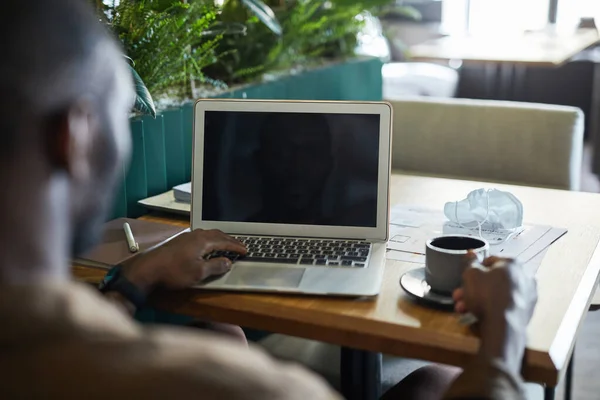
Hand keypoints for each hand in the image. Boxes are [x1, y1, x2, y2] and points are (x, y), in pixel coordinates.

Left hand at [121, 229, 246, 293]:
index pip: (225, 242)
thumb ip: (215, 266)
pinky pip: (200, 236)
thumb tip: (228, 262)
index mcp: (203, 240)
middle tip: (239, 246)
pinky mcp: (179, 241)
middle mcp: (196, 235)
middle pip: (217, 234)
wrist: (148, 269)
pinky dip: (210, 240)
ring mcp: (186, 236)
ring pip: (208, 234)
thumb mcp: (198, 273)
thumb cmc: (174, 271)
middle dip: (230, 240)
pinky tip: (207, 246)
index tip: (246, 250)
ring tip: (226, 244)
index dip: (236, 246)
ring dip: (219, 238)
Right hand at [452, 255, 536, 371]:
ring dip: (478, 299)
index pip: (489, 260)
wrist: (502, 327)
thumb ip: (470, 262)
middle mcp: (525, 276)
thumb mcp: (471, 274)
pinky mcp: (527, 311)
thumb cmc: (485, 294)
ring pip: (497, 294)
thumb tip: (471, 252)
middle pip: (492, 280)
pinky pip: (505, 305)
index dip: (474, 269)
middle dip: (473, 288)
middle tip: (459, 296)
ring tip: (463, 309)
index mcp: (513, 263)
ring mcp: (528, 295)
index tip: (465, 279)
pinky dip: (492, 308)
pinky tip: (477, 314)